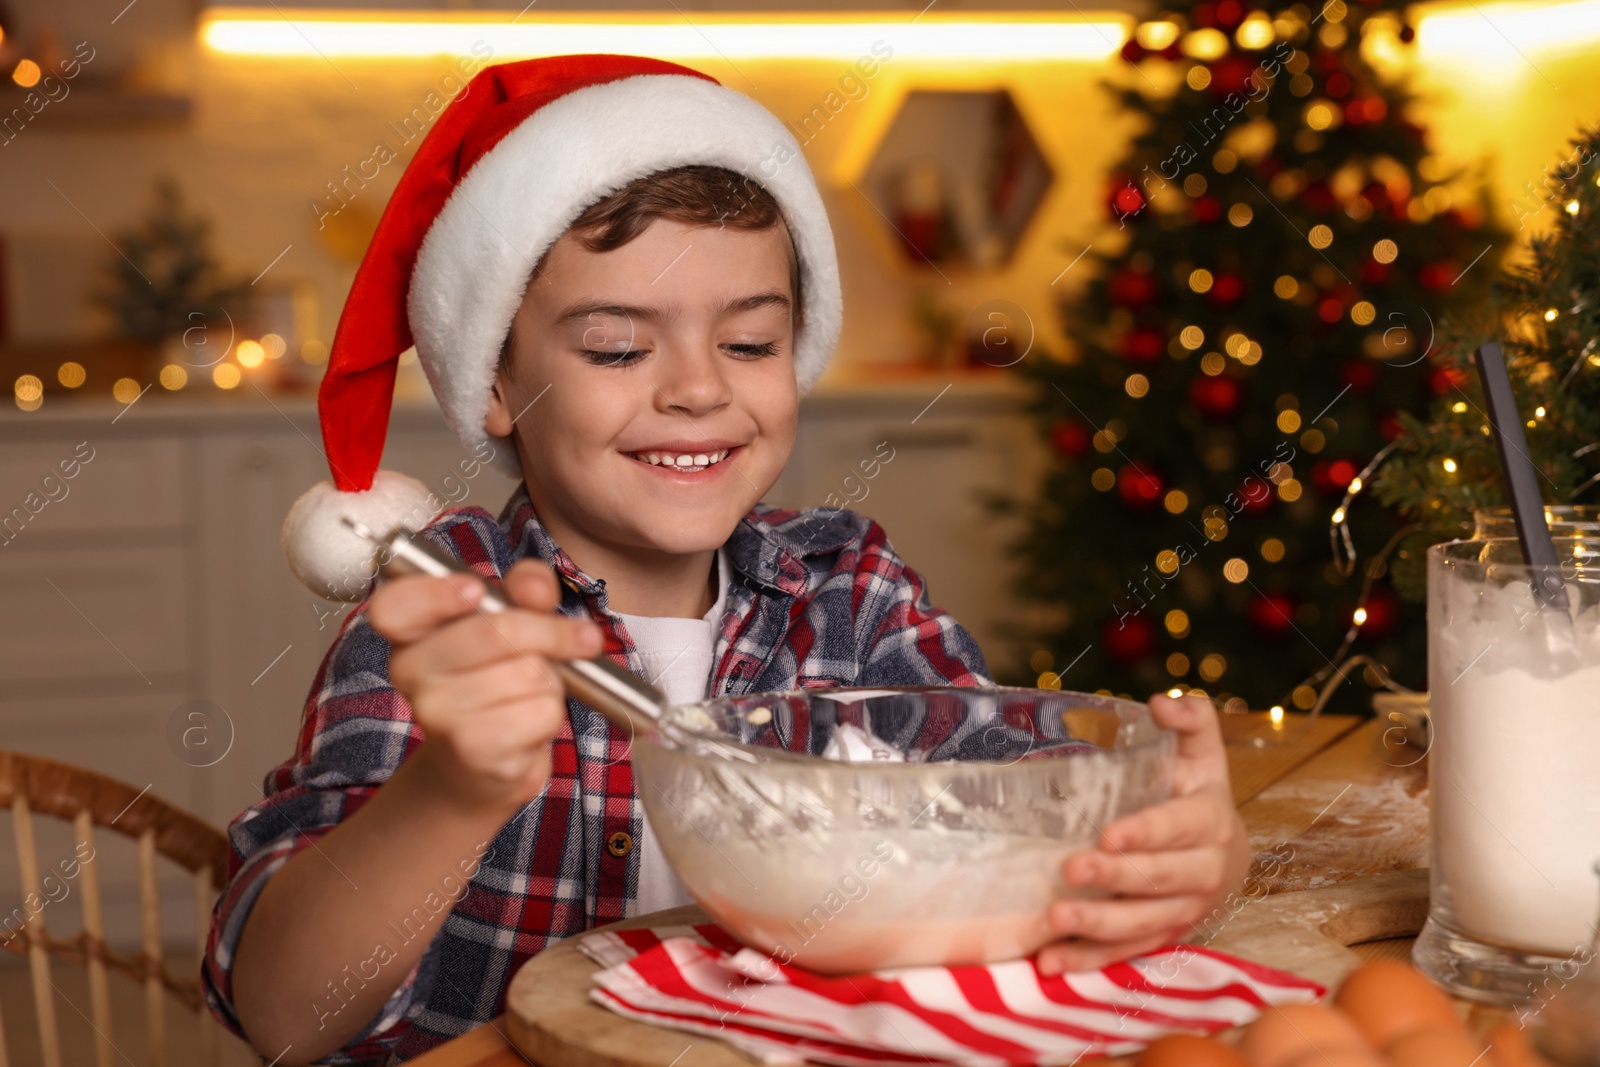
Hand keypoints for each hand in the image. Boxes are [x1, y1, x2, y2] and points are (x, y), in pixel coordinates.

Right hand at [365, 559, 603, 814]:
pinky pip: (540, 711)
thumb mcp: (512, 619)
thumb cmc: (495, 678)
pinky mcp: (472, 751)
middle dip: (551, 632)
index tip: (476, 589)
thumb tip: (533, 586)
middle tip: (581, 637)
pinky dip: (552, 714)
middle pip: (494, 631)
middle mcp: (411, 673)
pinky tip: (529, 723)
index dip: (436, 593)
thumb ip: (525, 589)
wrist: (479, 765)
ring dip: (549, 680)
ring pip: (527, 672)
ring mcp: (437, 715)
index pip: (394, 606)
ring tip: (531, 691)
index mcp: (411, 632)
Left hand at [1037, 693, 1249, 973]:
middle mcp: (1204, 872)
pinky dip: (1090, 960)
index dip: (1146, 832)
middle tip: (1070, 869)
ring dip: (1099, 924)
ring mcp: (1184, 911)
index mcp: (1210, 823)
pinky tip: (1053, 962)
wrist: (1228, 855)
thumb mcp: (1201, 753)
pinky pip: (1127, 953)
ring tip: (1057, 919)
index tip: (1108, 833)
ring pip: (1143, 923)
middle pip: (1159, 879)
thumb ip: (1190, 720)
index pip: (1178, 828)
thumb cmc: (1197, 794)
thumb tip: (1160, 704)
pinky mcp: (1163, 937)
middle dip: (1116, 876)